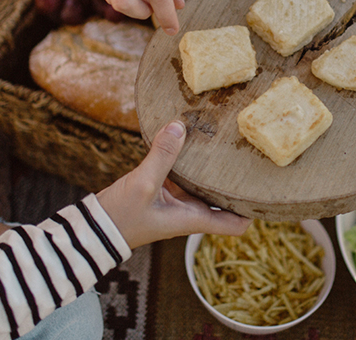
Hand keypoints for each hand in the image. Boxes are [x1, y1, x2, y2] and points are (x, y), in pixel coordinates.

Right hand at [96, 121, 250, 249]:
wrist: (93, 229)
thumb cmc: (120, 216)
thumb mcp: (143, 183)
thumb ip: (162, 154)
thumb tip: (179, 125)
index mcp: (193, 219)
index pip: (236, 226)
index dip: (252, 211)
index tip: (262, 188)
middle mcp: (190, 213)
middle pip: (225, 201)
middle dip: (235, 182)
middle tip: (248, 157)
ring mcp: (176, 203)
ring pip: (204, 185)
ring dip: (212, 170)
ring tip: (224, 143)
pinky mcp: (162, 193)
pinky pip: (184, 176)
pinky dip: (189, 162)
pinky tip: (189, 141)